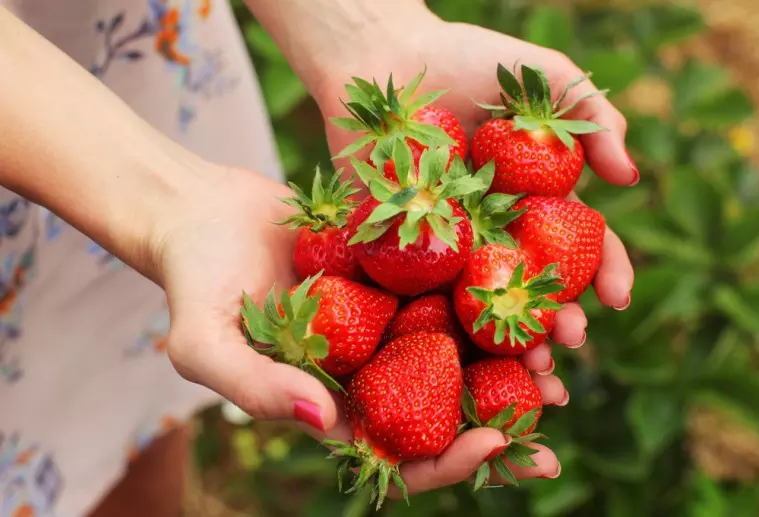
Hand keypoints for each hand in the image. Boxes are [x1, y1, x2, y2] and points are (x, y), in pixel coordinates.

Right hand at [157, 165, 568, 493]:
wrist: (203, 210)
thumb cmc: (194, 284)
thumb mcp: (204, 343)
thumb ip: (254, 387)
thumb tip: (323, 420)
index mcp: (336, 405)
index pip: (401, 454)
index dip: (451, 461)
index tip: (495, 443)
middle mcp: (373, 369)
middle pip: (449, 407)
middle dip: (508, 412)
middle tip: (556, 400)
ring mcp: (390, 320)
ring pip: (464, 346)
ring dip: (514, 349)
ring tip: (564, 340)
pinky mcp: (401, 270)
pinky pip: (453, 284)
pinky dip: (491, 287)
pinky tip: (533, 277)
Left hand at [307, 13, 634, 494]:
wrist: (383, 54)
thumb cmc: (468, 59)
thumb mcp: (544, 77)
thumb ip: (595, 118)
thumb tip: (630, 177)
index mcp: (536, 199)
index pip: (581, 245)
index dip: (604, 272)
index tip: (618, 297)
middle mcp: (498, 230)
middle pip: (537, 288)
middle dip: (561, 321)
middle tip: (572, 343)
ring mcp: (451, 245)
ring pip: (487, 307)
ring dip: (512, 343)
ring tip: (531, 367)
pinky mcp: (400, 251)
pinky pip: (425, 298)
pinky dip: (447, 333)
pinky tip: (463, 359)